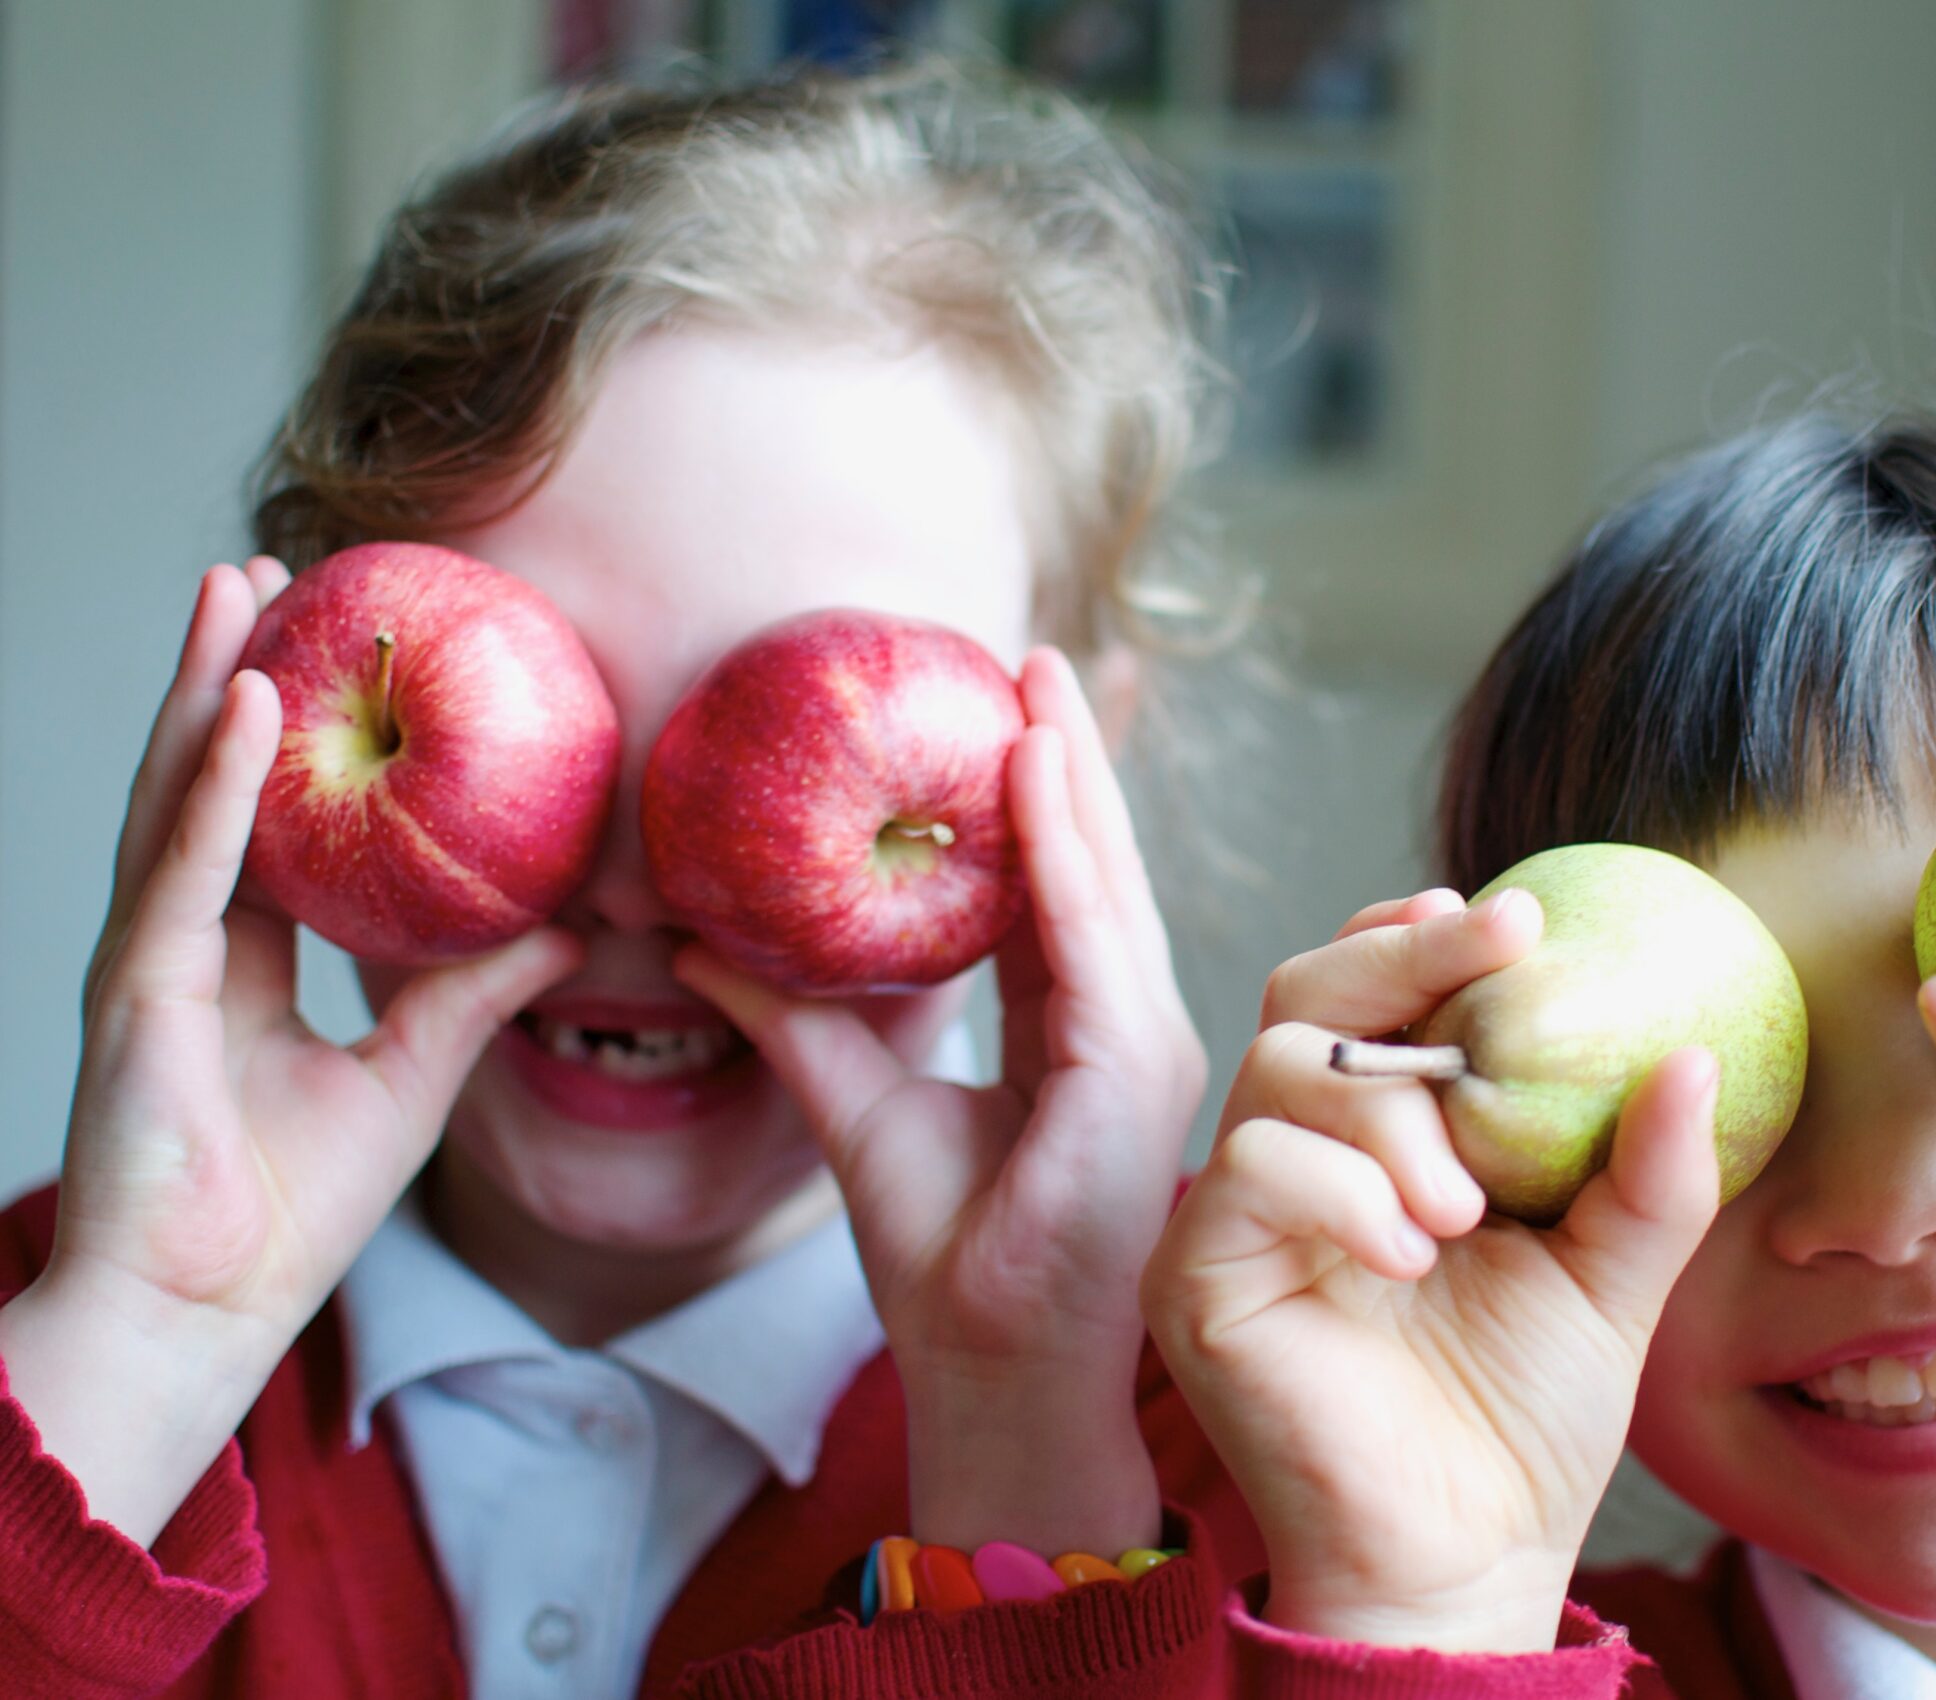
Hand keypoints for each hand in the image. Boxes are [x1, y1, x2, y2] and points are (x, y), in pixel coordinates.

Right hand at [0, 561, 578, 1543]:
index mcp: (236, 969)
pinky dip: (217, 780)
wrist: (206, 1317)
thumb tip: (573, 927)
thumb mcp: (414, 1078)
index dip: (289, 743)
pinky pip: (185, 864)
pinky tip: (244, 700)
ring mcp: (146, 961)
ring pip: (178, 795)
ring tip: (235, 585)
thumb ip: (477, 993)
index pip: (264, 829)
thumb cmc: (291, 1218)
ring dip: (206, 685)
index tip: (327, 654)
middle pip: (209, 784)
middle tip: (269, 576)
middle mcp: (183, 947)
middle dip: (230, 675)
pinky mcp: (136, 990)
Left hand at [677, 647, 1203, 1554]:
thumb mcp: (854, 1112)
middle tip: (1025, 656)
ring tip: (1034, 683)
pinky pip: (1093, 936)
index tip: (997, 711)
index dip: (1030, 803)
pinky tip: (1033, 772)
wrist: (993, 1378)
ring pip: (1104, 884)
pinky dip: (1063, 852)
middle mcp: (1124, 1028)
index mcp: (1077, 1036)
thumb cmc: (946, 1264)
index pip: (1054, 896)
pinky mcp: (1131, 1071)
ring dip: (1069, 778)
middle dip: (1062, 759)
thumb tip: (691, 944)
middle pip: (1091, 870)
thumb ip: (794, 1022)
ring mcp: (1142, 1047)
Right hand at [1141, 890, 1723, 1651]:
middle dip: (1404, 958)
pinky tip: (1410, 1253)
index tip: (1512, 919)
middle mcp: (1296, 1155)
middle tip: (1500, 950)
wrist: (1471, 1556)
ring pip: (1279, 1069)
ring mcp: (1237, 1213)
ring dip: (1391, 1116)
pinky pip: (1250, 1169)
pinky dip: (1341, 1191)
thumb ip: (1649, 1170)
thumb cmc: (1528, 1419)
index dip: (1418, 938)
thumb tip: (1696, 1052)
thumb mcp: (1613, 1273)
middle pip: (1308, 993)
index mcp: (1381, 1138)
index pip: (1368, 993)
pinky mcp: (1196, 1276)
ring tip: (1467, 1207)